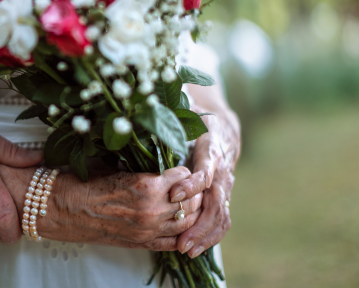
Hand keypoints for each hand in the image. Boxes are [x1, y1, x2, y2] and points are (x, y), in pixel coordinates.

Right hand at [0, 165, 203, 250]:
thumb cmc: (82, 181)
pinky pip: (172, 242)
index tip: (175, 165)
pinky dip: (179, 232)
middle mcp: (152, 211)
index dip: (181, 168)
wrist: (59, 208)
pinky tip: (177, 222)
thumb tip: (156, 152)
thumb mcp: (113, 163)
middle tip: (185, 182)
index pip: (184, 175)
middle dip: (192, 190)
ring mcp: (147, 231)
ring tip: (184, 200)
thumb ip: (140, 164)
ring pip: (187, 223)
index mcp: (146, 186)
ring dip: (189, 211)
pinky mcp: (140, 243)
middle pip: (191, 201)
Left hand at [168, 88, 239, 256]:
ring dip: (204, 235)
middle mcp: (221, 171)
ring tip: (185, 249)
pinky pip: (222, 220)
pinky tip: (193, 248)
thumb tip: (138, 116)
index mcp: (211, 148)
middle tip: (180, 241)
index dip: (191, 184)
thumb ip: (166, 117)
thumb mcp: (185, 114)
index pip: (205, 170)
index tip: (173, 194)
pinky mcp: (223, 197)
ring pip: (221, 215)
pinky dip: (210, 237)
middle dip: (198, 223)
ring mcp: (225, 186)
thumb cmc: (197, 121)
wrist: (224, 131)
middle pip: (215, 201)